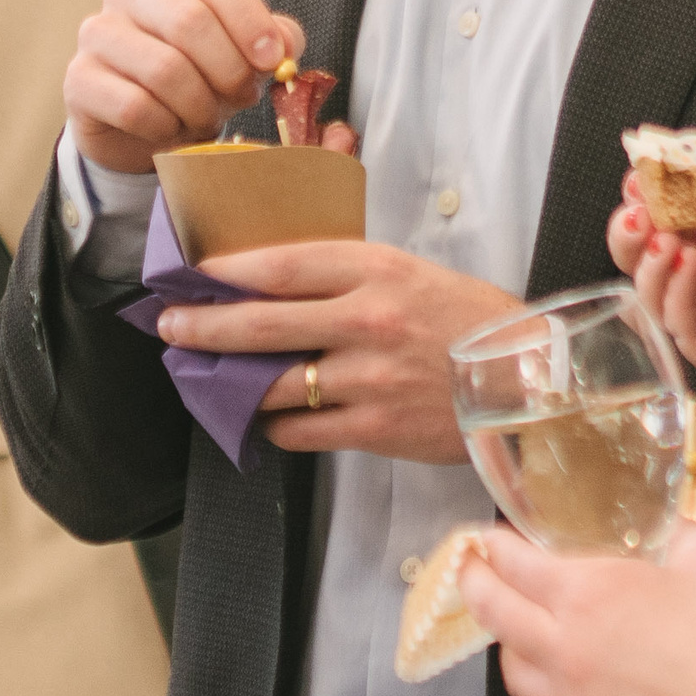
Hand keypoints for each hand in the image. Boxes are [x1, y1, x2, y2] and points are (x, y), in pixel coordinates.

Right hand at [64, 0, 304, 175]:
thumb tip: (284, 43)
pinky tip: (170, 129)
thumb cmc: (201, 74)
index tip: (272, 59)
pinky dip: (165, 127)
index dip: (249, 18)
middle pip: (190, 21)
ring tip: (206, 118)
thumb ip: (273, 38)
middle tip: (242, 97)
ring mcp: (97, 32)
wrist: (144, 125)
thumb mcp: (244, 51)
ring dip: (199, 105)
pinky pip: (135, 107)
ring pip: (164, 69)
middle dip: (229, 70)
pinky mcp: (79, 79)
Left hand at [153, 242, 514, 463]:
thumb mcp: (407, 272)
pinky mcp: (374, 429)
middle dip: (202, 326)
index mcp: (375, 270)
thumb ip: (345, 274)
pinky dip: (273, 424)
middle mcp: (366, 321)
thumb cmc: (463, 320)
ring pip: (271, 383)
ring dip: (228, 382)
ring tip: (205, 375)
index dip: (223, 270)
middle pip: (260, 325)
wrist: (524, 381)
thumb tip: (269, 279)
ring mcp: (368, 379)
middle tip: (170, 326)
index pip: (279, 265)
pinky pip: (299, 430)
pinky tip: (264, 416)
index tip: (189, 273)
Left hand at [459, 527, 695, 695]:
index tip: (487, 538)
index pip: (513, 563)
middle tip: (471, 573)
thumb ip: (671, 533)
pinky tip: (583, 690)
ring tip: (521, 634)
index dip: (494, 546)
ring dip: (511, 648)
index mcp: (588, 594)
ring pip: (518, 677)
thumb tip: (659, 526)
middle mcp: (568, 651)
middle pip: (495, 615)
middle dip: (475, 586)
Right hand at [608, 177, 695, 479]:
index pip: (689, 212)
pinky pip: (683, 326)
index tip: (644, 173)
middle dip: (638, 224)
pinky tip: (683, 265)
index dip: (663, 193)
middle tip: (636, 206)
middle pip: (658, 249)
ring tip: (660, 236)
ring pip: (658, 288)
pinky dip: (674, 294)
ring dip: (648, 260)